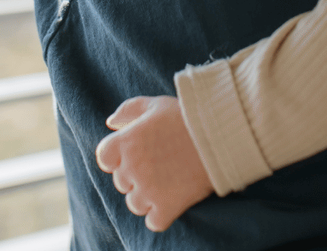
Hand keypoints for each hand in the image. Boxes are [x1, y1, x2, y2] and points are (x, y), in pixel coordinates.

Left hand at [94, 95, 212, 231]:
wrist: (221, 134)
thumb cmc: (188, 116)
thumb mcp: (156, 104)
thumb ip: (129, 110)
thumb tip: (111, 123)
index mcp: (125, 142)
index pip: (104, 158)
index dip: (118, 157)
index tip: (135, 154)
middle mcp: (132, 167)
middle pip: (122, 182)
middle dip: (136, 175)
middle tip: (161, 164)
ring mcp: (149, 190)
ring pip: (135, 203)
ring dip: (147, 196)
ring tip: (169, 181)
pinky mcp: (167, 207)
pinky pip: (153, 221)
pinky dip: (161, 215)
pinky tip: (173, 200)